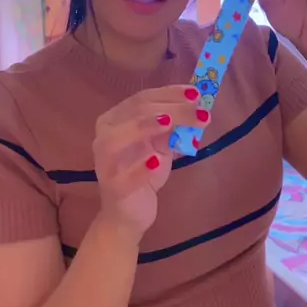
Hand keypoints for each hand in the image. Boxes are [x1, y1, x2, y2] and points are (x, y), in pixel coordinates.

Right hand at [93, 86, 207, 238]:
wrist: (128, 213)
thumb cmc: (145, 171)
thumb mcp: (161, 144)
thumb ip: (173, 125)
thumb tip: (197, 105)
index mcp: (115, 119)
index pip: (142, 99)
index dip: (169, 94)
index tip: (196, 93)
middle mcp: (104, 136)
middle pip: (135, 113)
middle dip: (171, 110)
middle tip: (201, 113)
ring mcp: (105, 163)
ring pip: (116, 139)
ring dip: (143, 128)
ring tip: (169, 124)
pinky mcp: (112, 188)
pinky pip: (123, 177)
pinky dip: (140, 169)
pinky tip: (156, 163)